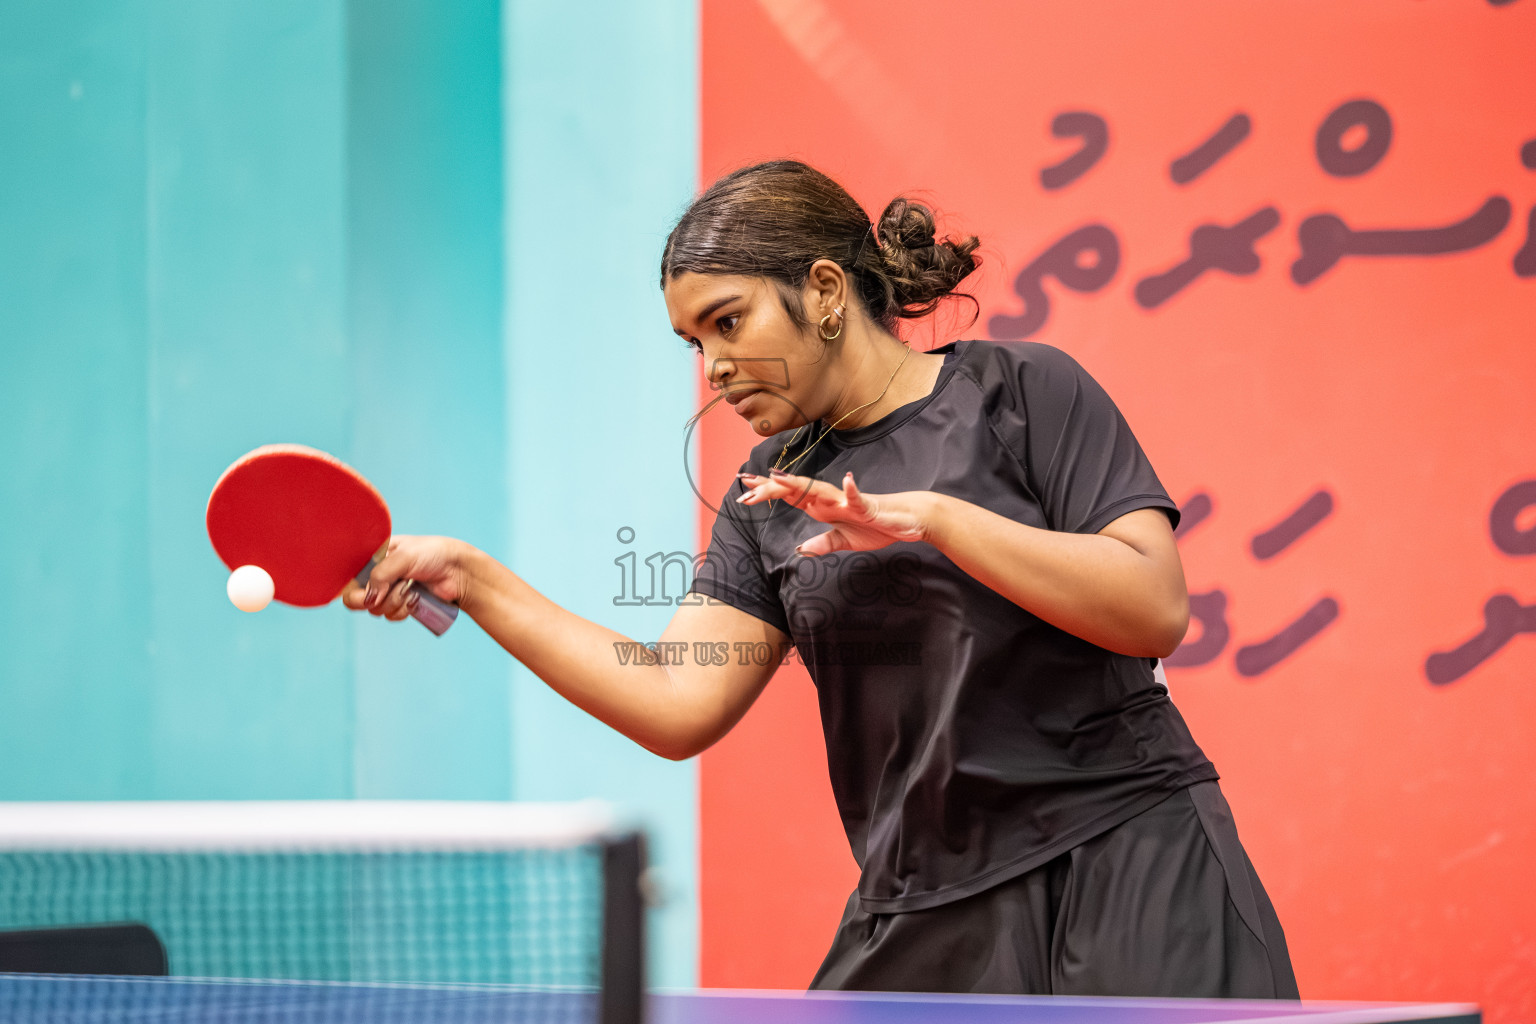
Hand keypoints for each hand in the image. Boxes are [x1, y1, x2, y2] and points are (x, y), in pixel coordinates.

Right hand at [341, 535, 472, 621]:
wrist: (459, 571)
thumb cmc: (433, 554)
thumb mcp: (404, 557)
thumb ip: (381, 575)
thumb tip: (367, 600)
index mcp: (375, 556)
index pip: (350, 576)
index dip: (354, 587)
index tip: (367, 589)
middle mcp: (379, 574)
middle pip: (356, 598)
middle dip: (374, 598)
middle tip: (389, 591)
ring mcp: (390, 591)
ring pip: (375, 609)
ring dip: (393, 602)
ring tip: (410, 588)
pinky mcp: (402, 604)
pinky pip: (391, 616)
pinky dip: (402, 610)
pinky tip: (415, 598)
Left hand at [736, 469, 933, 555]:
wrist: (906, 521)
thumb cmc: (877, 526)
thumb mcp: (844, 542)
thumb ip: (823, 544)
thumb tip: (800, 551)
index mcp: (823, 507)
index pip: (790, 497)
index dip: (767, 493)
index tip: (743, 492)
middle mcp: (831, 499)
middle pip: (796, 489)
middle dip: (770, 487)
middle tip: (744, 483)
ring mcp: (848, 500)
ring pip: (818, 490)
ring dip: (798, 484)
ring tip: (776, 478)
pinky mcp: (868, 505)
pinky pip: (858, 497)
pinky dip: (852, 490)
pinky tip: (847, 481)